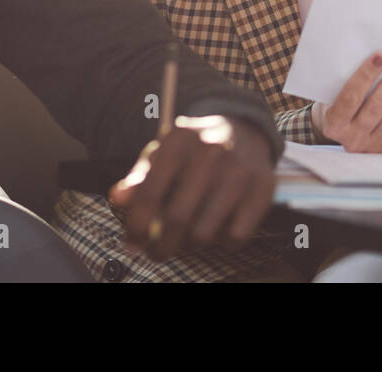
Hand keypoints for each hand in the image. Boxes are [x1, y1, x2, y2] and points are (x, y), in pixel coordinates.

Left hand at [108, 115, 274, 260]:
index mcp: (180, 140)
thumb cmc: (195, 149)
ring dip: (190, 245)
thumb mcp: (164, 153)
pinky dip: (222, 242)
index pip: (149, 193)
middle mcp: (212, 151)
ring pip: (204, 233)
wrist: (245, 129)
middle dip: (161, 246)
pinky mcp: (263, 186)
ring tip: (187, 238)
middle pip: (177, 219)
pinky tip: (216, 229)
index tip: (133, 243)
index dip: (136, 226)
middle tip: (157, 253)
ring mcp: (240, 169)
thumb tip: (118, 198)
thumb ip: (140, 176)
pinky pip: (235, 236)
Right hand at [310, 52, 381, 151]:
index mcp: (334, 124)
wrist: (341, 129)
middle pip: (377, 107)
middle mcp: (352, 139)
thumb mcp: (332, 89)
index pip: (351, 97)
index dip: (366, 75)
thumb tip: (353, 37)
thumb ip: (342, 72)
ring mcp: (372, 145)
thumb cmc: (336, 99)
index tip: (381, 54)